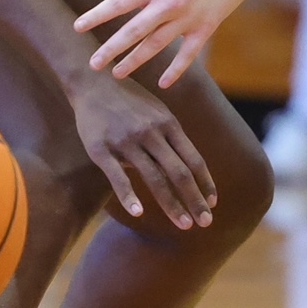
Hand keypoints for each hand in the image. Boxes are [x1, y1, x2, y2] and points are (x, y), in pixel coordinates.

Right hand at [65, 70, 216, 228]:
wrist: (93, 82)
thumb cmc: (129, 101)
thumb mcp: (157, 112)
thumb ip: (171, 137)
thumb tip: (188, 166)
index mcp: (168, 124)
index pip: (194, 159)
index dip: (205, 183)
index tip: (213, 203)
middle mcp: (151, 133)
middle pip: (179, 172)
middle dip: (195, 200)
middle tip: (206, 223)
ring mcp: (126, 141)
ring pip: (154, 178)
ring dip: (172, 204)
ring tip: (183, 225)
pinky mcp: (100, 149)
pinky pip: (117, 177)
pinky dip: (128, 196)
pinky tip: (138, 214)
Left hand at [74, 0, 258, 86]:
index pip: (118, 3)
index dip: (96, 16)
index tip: (78, 27)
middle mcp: (167, 4)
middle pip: (133, 30)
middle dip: (111, 48)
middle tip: (92, 64)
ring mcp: (186, 19)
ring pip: (156, 45)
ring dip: (135, 61)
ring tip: (116, 74)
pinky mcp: (204, 29)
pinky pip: (188, 55)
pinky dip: (176, 70)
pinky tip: (163, 83)